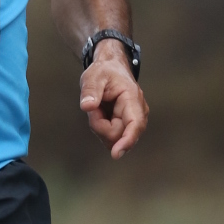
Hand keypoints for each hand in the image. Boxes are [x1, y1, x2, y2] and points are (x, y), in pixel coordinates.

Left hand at [79, 44, 148, 159]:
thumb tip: (87, 107)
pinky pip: (111, 137)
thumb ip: (90, 91)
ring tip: (97, 107)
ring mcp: (131, 121)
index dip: (127, 140)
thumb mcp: (93, 76)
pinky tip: (100, 114)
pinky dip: (101, 128)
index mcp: (132, 98)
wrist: (110, 69)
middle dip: (100, 125)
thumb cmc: (104, 72)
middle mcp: (137, 112)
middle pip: (118, 135)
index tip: (116, 154)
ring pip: (113, 139)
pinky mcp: (124, 126)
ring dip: (99, 127)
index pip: (135, 124)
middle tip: (92, 107)